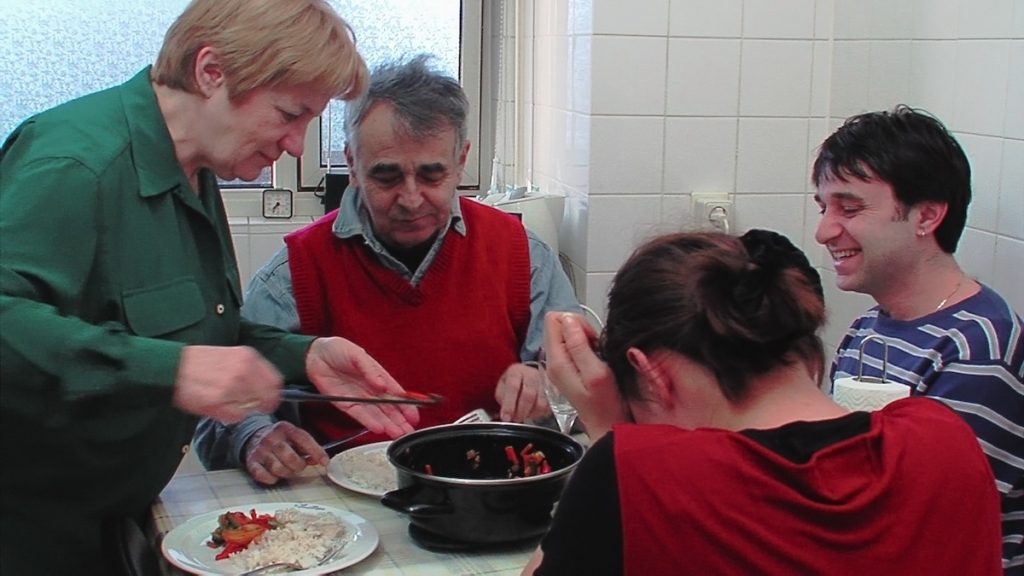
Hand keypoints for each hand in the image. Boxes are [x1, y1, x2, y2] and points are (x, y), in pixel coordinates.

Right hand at [173, 346, 282, 423]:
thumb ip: (250, 370)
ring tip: (226, 402)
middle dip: (261, 404)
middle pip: (268, 397)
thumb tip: (265, 388)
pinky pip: (236, 416)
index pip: (276, 381)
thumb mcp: (231, 356)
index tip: (267, 400)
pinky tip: (217, 406)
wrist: (173, 367)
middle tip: (250, 407)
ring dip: (242, 409)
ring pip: (252, 408)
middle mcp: (244, 370)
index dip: (273, 394)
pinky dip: (229, 415)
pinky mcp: (219, 401)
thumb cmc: (200, 363)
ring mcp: (232, 386)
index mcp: (249, 357)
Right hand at [244, 421, 325, 484]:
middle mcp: (271, 438)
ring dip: (286, 473)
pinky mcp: (251, 462)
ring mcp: (260, 450)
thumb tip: (320, 459)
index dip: (316, 451)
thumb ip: (307, 446)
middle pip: (290, 457)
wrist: (254, 436)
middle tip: (299, 465)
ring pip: (278, 468)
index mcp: (285, 428)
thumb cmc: (279, 439)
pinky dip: (272, 478)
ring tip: (287, 469)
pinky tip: (275, 473)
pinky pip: (264, 476)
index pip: (303, 439)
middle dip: (299, 465)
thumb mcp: (294, 436)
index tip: (325, 461)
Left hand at [305, 337, 418, 437]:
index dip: (406, 405)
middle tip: (409, 432)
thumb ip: (370, 371)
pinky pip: (359, 415)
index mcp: (378, 376)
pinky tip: (379, 429)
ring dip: (388, 425)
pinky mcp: (346, 404)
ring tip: (397, 434)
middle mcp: (371, 389)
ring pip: (377, 415)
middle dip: (400, 420)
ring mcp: (359, 398)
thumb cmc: (338, 350)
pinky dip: (369, 422)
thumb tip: (382, 385)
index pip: (396, 393)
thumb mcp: (357, 355)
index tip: (414, 415)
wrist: (315, 355)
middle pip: (389, 408)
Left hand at [495, 362, 549, 422]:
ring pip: (541, 403)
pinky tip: (533, 412)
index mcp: (516, 372)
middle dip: (521, 411)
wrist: (528, 378)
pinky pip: (549, 407)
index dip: (509, 404)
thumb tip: (506, 414)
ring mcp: (545, 382)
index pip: (513, 386)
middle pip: (529, 395)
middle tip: (516, 418)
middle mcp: (532, 375)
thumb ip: (502, 399)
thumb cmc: (514, 385)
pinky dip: (540, 413)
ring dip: (531, 413)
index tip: (506, 417)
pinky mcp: (554, 392)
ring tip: (524, 415)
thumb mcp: (502, 388)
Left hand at [543, 312, 628, 438]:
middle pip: (559, 324)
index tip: (590, 338)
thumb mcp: (596, 373)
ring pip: (567, 333)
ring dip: (585, 338)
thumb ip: (579, 346)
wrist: (606, 424)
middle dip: (580, 329)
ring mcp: (560, 364)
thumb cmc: (605, 404)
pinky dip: (586, 346)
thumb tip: (568, 320)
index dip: (575, 322)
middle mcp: (553, 361)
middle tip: (595, 347)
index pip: (553, 320)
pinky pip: (573, 344)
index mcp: (556, 361)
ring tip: (596, 355)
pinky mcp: (568, 366)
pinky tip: (595, 359)